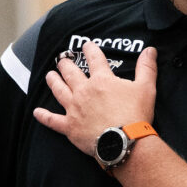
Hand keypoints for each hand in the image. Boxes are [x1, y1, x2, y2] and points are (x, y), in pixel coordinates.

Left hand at [34, 41, 158, 158]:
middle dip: (66, 64)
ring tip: (49, 75)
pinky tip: (36, 112)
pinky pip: (53, 121)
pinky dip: (44, 116)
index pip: (94, 58)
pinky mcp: (70, 127)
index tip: (86, 45)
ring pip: (59, 91)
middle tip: (62, 59)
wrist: (125, 142)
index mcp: (102, 80)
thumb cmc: (136, 114)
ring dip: (53, 81)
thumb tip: (150, 50)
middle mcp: (84, 91)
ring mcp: (74, 109)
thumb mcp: (146, 88)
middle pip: (71, 72)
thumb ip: (146, 67)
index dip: (90, 49)